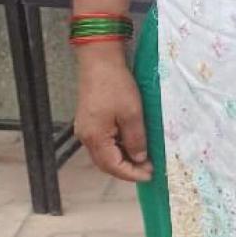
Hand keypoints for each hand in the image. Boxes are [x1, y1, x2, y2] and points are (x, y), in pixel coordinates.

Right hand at [74, 49, 152, 182]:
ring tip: (143, 159)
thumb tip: (139, 159)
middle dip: (127, 170)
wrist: (99, 61)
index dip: (132, 174)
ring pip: (104, 154)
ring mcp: (86, 129)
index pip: (113, 166)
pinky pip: (103, 142)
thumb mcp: (132, 113)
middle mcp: (86, 137)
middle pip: (106, 163)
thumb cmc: (115, 85)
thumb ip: (136, 139)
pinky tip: (131, 145)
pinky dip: (117, 148)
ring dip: (122, 159)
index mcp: (95, 138)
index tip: (150, 175)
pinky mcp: (89, 121)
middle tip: (148, 169)